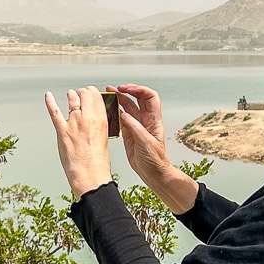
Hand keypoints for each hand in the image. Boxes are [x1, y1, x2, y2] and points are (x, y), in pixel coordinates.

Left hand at [44, 86, 113, 199]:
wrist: (89, 175)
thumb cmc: (97, 161)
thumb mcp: (104, 137)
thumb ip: (99, 124)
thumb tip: (94, 116)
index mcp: (101, 120)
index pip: (96, 96)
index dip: (92, 93)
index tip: (90, 94)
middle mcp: (88, 118)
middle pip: (85, 94)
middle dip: (82, 92)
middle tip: (80, 94)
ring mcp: (74, 123)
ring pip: (72, 99)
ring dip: (71, 96)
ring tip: (70, 95)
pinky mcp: (62, 131)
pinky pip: (54, 112)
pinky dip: (50, 102)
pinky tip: (48, 96)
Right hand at [111, 83, 198, 213]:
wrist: (154, 174)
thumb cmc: (156, 161)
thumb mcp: (146, 143)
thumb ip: (134, 127)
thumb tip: (123, 114)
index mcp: (154, 120)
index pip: (149, 97)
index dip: (138, 90)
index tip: (126, 89)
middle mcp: (145, 120)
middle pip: (137, 99)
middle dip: (126, 91)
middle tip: (114, 89)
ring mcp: (136, 126)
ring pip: (127, 108)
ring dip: (118, 100)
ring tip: (108, 94)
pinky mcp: (129, 134)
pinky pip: (121, 119)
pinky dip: (114, 113)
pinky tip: (108, 110)